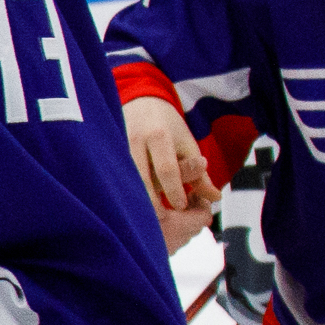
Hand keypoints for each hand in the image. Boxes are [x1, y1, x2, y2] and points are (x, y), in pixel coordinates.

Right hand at [123, 94, 218, 224]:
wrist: (141, 104)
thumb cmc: (168, 127)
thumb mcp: (187, 145)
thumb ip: (199, 174)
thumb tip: (214, 198)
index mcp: (158, 135)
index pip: (166, 168)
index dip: (174, 190)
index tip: (181, 207)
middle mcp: (135, 142)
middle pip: (142, 179)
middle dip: (153, 203)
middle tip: (164, 220)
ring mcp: (118, 149)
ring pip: (126, 182)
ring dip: (138, 203)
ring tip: (149, 220)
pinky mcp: (110, 157)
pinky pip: (117, 181)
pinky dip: (127, 196)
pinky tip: (133, 210)